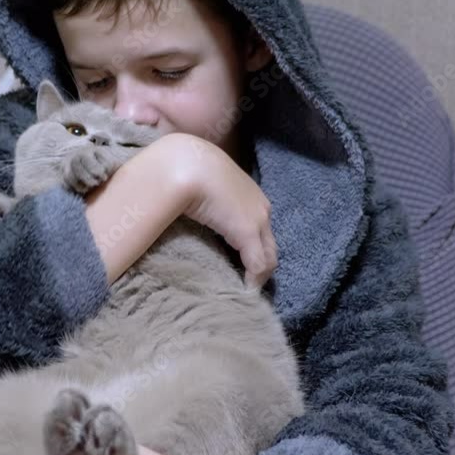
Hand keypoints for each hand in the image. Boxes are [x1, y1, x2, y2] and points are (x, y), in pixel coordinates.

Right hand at [156, 133, 277, 288]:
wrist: (185, 162)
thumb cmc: (185, 168)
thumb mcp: (198, 185)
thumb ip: (201, 199)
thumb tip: (190, 210)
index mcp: (248, 192)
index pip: (259, 226)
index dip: (252, 246)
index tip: (239, 261)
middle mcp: (259, 205)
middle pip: (269, 243)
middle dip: (261, 263)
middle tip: (247, 282)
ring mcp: (256, 219)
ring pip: (268, 255)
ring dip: (258, 274)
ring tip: (244, 289)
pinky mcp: (247, 232)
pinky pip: (259, 265)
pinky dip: (253, 281)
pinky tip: (244, 292)